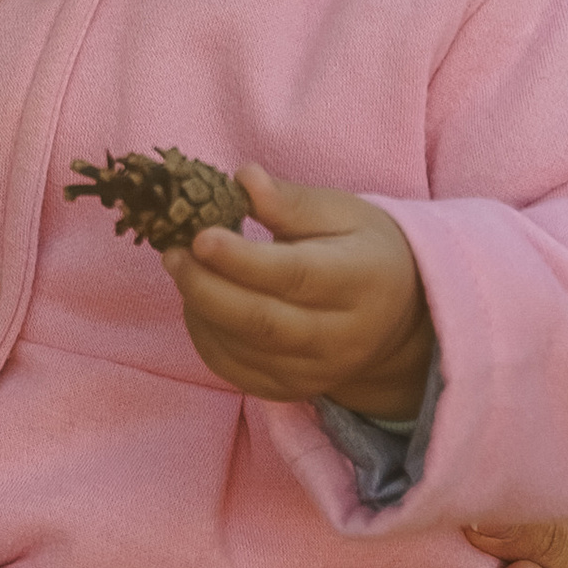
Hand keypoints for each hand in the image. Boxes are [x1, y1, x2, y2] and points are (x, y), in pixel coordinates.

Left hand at [162, 163, 435, 419]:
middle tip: (173, 253)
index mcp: (362, 282)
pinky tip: (198, 301)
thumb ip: (291, 201)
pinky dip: (205, 336)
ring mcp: (317, 371)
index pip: (297, 277)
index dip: (244, 260)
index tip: (200, 236)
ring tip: (181, 268)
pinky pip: (235, 370)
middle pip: (264, 322)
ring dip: (200, 309)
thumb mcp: (342, 213)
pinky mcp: (291, 390)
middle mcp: (343, 337)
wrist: (394, 317)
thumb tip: (245, 177)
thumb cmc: (362, 250)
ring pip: (243, 350)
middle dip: (207, 287)